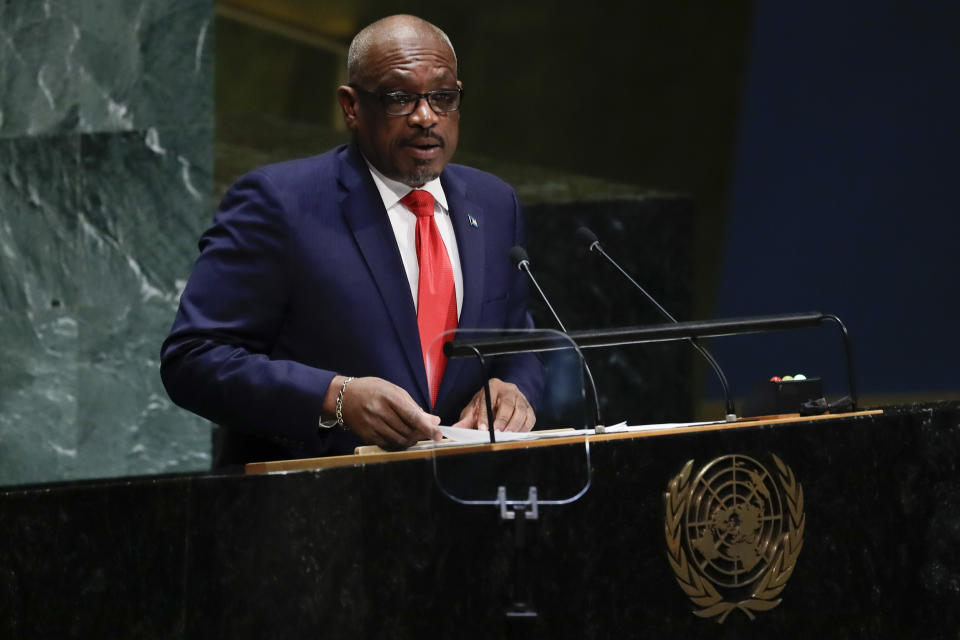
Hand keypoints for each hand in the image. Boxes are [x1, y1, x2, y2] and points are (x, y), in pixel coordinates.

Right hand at [325, 376, 441, 448]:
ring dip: (411, 440)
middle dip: (420, 434)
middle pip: (407, 431)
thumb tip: (434, 420)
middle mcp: (379, 412)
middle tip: (427, 433)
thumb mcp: (393, 390)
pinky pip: (388, 445)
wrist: (343, 397)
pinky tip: (401, 437)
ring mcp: (372, 425)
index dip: (427, 427)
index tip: (438, 435)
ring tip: (414, 434)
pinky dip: (398, 443)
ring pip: (399, 440)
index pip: (413, 416)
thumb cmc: (371, 390)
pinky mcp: (367, 436)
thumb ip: (414, 406)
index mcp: (388, 397)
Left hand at [451, 378, 535, 431]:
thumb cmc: (487, 404)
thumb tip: (455, 429)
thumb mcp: (474, 408)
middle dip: (502, 421)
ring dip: (514, 426)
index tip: (482, 428)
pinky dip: (524, 428)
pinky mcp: (529, 408)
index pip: (488, 400)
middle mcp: (509, 390)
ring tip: (506, 436)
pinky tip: (516, 435)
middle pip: (508, 405)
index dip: (485, 416)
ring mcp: (521, 398)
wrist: (503, 397)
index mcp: (493, 386)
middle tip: (496, 433)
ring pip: (521, 411)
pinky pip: (530, 418)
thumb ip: (466, 419)